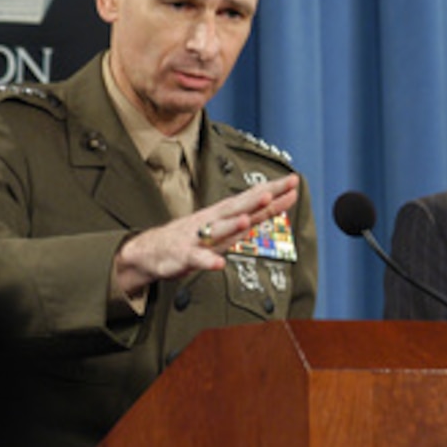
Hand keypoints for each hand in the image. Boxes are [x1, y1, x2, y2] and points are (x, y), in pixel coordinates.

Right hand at [113, 173, 299, 297]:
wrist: (152, 250)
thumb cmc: (193, 236)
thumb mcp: (226, 225)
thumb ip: (251, 217)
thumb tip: (278, 203)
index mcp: (225, 213)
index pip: (253, 199)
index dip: (273, 191)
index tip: (294, 181)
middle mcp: (213, 221)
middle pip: (240, 208)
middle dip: (258, 200)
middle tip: (277, 190)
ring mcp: (198, 237)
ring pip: (218, 230)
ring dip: (232, 225)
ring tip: (247, 219)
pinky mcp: (184, 256)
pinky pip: (198, 259)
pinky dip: (208, 262)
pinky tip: (218, 265)